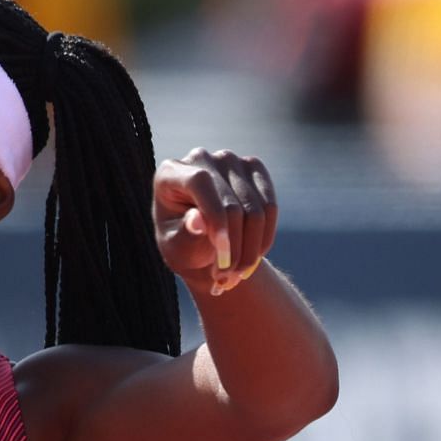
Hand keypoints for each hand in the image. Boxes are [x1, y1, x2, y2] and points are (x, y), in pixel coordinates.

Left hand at [152, 148, 278, 296]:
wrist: (200, 243)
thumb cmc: (179, 244)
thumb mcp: (175, 246)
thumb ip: (184, 235)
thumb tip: (198, 219)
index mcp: (170, 173)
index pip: (201, 184)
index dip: (216, 217)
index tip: (223, 256)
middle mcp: (201, 158)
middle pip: (232, 203)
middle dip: (234, 247)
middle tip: (226, 281)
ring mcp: (231, 161)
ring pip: (256, 208)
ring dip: (251, 249)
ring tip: (236, 277)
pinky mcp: (254, 169)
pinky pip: (271, 206)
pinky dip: (264, 238)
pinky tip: (251, 260)